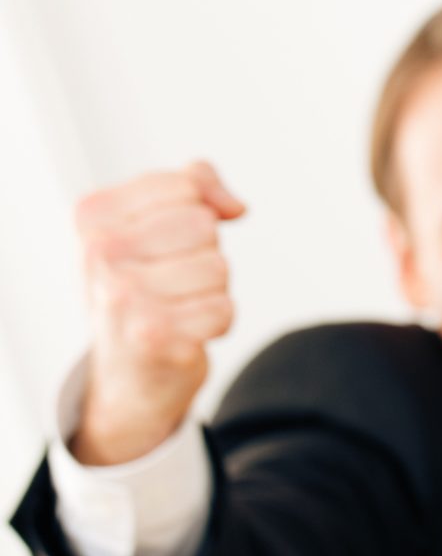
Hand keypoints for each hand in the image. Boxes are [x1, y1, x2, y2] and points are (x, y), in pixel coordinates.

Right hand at [70, 162, 245, 464]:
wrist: (127, 371)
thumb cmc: (143, 286)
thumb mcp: (150, 223)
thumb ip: (194, 185)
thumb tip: (234, 206)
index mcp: (93, 215)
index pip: (187, 185)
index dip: (198, 211)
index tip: (167, 241)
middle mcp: (99, 253)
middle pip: (204, 225)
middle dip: (203, 252)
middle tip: (170, 280)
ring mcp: (123, 296)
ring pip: (218, 267)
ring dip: (211, 290)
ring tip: (176, 305)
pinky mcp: (154, 335)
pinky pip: (224, 309)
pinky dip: (216, 321)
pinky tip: (185, 330)